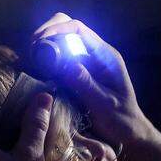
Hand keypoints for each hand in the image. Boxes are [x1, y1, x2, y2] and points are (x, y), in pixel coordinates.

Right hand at [32, 13, 151, 148]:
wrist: (129, 132)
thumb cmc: (121, 119)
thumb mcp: (104, 104)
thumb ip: (86, 84)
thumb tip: (66, 64)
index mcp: (106, 56)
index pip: (79, 29)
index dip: (56, 29)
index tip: (38, 41)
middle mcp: (96, 54)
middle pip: (68, 29)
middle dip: (47, 33)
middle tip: (31, 51)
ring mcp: (87, 62)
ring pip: (63, 41)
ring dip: (46, 46)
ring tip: (31, 59)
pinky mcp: (79, 73)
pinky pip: (61, 58)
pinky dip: (48, 59)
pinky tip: (38, 69)